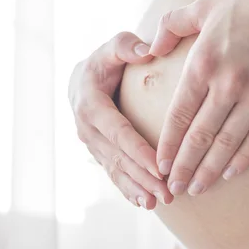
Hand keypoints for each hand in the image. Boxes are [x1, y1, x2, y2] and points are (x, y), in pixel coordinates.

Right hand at [69, 32, 173, 208]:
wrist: (82, 80)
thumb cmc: (104, 62)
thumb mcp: (112, 47)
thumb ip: (126, 45)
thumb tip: (147, 50)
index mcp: (91, 104)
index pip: (118, 131)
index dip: (138, 151)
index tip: (160, 167)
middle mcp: (87, 128)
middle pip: (118, 157)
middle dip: (142, 177)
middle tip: (166, 193)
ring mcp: (91, 143)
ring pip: (115, 169)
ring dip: (136, 188)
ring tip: (156, 203)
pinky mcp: (98, 151)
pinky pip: (112, 172)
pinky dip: (127, 188)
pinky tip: (143, 202)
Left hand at [149, 0, 248, 195]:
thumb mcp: (203, 5)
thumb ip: (171, 25)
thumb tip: (150, 49)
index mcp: (203, 62)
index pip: (179, 115)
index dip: (168, 144)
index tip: (159, 165)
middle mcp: (228, 83)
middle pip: (200, 136)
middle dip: (184, 167)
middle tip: (173, 189)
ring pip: (227, 143)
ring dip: (210, 170)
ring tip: (197, 189)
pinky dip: (243, 159)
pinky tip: (230, 174)